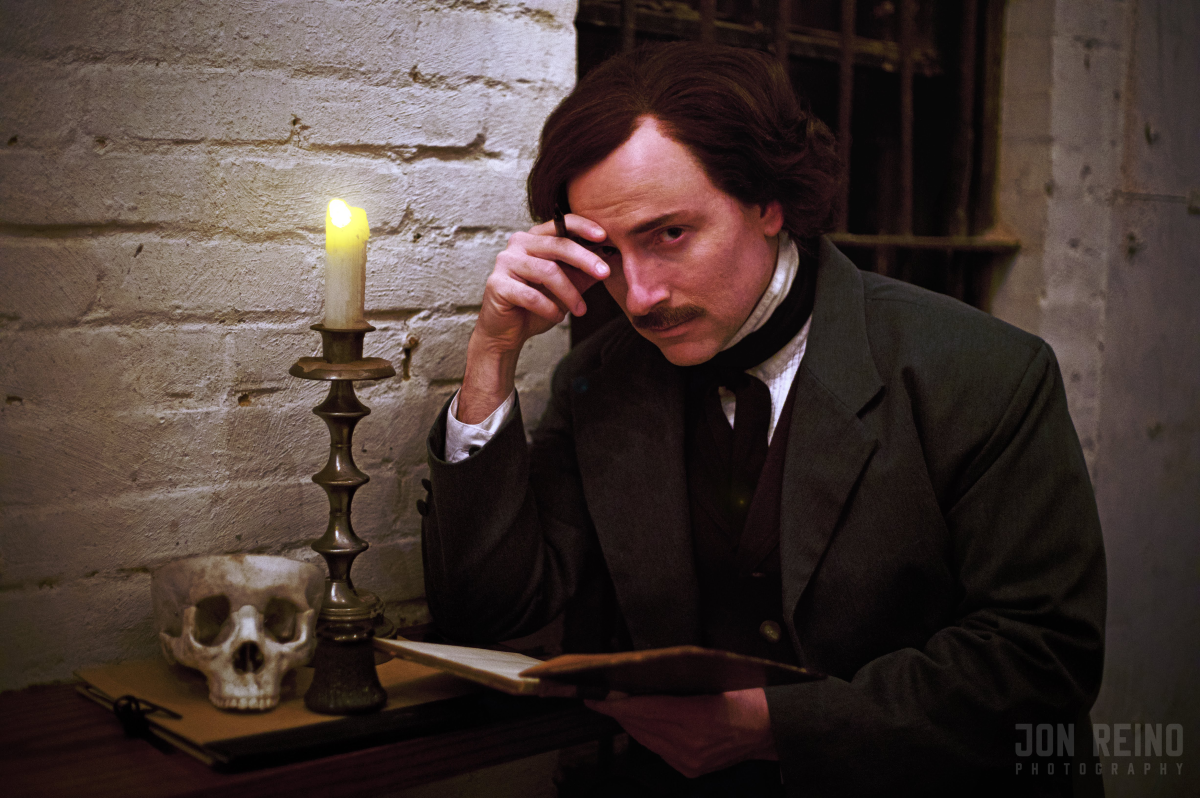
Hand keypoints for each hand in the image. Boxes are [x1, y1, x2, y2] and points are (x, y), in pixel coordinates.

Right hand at [458, 214, 609, 423]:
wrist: (507, 331)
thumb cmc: (538, 305)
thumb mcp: (568, 286)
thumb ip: (585, 272)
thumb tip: (615, 258)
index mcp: (535, 238)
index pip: (561, 223)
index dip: (583, 227)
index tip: (604, 236)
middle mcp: (518, 244)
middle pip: (557, 245)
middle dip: (585, 259)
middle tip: (605, 273)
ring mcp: (505, 262)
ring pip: (547, 271)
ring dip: (569, 293)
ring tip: (581, 310)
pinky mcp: (497, 284)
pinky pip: (531, 295)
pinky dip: (549, 308)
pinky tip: (558, 317)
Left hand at [585, 688, 777, 777]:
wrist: (772, 729)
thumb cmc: (749, 698)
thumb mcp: (714, 680)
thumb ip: (679, 683)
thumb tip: (646, 677)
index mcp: (696, 716)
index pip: (645, 709)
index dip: (618, 702)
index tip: (598, 696)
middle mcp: (689, 743)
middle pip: (641, 725)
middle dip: (618, 711)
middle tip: (602, 697)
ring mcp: (690, 759)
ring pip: (646, 739)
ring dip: (630, 723)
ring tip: (617, 707)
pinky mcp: (691, 768)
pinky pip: (658, 750)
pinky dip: (647, 735)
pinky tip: (641, 723)